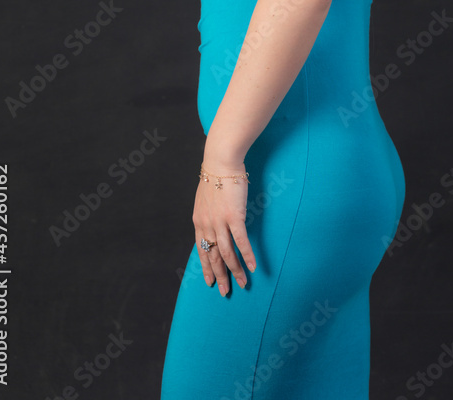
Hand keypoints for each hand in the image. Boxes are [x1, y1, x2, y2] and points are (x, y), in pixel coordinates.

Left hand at [192, 159, 256, 295]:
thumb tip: (214, 220)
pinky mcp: (234, 217)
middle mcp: (207, 225)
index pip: (202, 250)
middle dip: (219, 276)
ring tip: (242, 284)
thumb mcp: (206, 197)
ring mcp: (220, 222)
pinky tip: (253, 267)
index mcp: (199, 221)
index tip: (209, 281)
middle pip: (213, 257)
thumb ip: (208, 212)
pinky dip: (246, 256)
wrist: (221, 162)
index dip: (206, 267)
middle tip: (224, 291)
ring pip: (226, 254)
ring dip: (234, 271)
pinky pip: (240, 242)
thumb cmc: (216, 175)